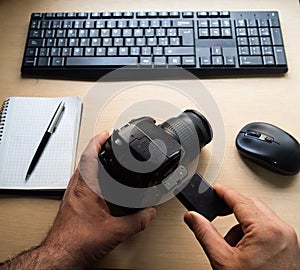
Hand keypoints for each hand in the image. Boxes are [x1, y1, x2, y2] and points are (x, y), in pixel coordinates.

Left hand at [40, 131, 155, 267]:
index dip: (99, 141)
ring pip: (81, 170)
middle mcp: (76, 187)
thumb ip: (136, 222)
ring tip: (104, 158)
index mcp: (86, 188)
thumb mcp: (115, 232)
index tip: (106, 133)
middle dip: (96, 148)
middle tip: (106, 142)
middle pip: (84, 159)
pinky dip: (90, 175)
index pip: (89, 155)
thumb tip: (149, 213)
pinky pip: (80, 181)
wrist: (60, 256)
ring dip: (92, 161)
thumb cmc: (77, 242)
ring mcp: (72, 194)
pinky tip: (98, 183)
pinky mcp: (71, 201)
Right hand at [184, 184, 299, 269]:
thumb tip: (193, 217)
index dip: (223, 192)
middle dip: (232, 206)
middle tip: (217, 210)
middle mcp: (281, 230)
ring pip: (260, 214)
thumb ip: (205, 234)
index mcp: (265, 230)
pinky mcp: (288, 244)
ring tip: (230, 240)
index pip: (240, 199)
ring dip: (242, 220)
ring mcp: (287, 237)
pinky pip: (268, 226)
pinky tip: (243, 247)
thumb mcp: (223, 261)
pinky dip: (253, 230)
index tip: (214, 189)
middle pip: (251, 203)